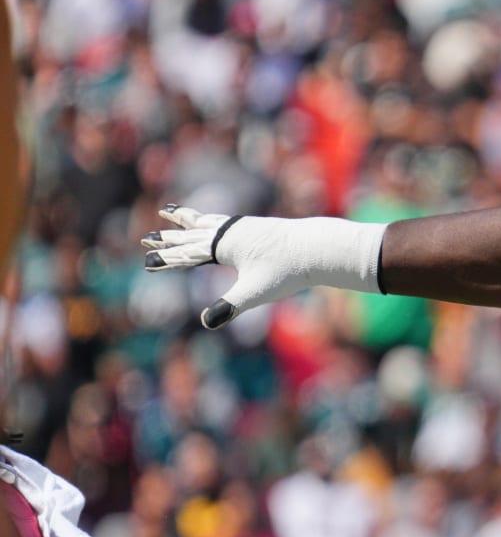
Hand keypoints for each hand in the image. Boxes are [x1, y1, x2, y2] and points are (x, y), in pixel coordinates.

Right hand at [143, 205, 384, 327]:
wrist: (317, 246)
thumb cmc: (287, 270)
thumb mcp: (256, 292)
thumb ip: (229, 306)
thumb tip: (206, 324)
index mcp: (224, 245)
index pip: (188, 254)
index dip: (167, 259)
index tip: (146, 261)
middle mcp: (231, 231)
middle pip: (192, 235)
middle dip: (169, 238)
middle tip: (146, 238)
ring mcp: (245, 226)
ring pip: (208, 222)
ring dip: (188, 220)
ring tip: (173, 213)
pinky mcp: (259, 226)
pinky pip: (227, 221)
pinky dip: (214, 219)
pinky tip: (218, 222)